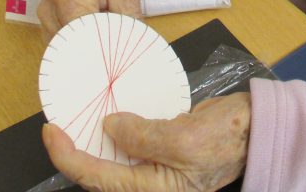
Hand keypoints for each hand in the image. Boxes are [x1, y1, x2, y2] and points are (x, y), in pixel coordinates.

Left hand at [42, 92, 250, 191]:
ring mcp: (153, 173)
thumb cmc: (227, 136)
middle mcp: (148, 187)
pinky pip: (125, 150)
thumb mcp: (184, 137)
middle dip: (73, 153)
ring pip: (109, 163)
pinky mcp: (158, 156)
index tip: (52, 131)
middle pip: (98, 175)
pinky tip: (102, 121)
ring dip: (89, 145)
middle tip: (55, 126)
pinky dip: (110, 135)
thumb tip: (110, 127)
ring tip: (72, 123)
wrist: (253, 127)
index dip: (68, 157)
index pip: (97, 178)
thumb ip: (143, 135)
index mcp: (153, 190)